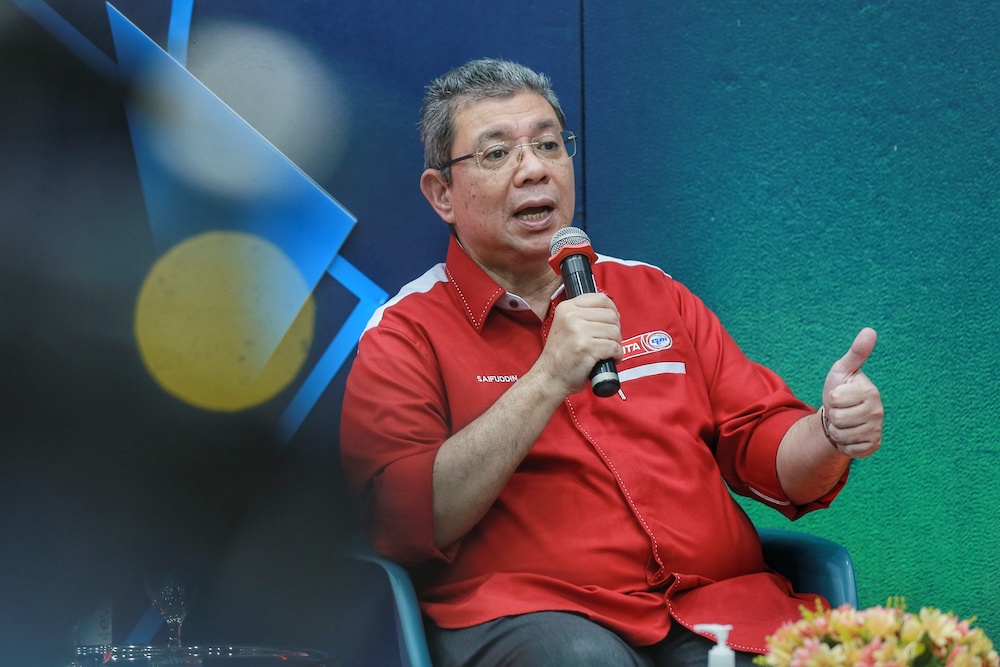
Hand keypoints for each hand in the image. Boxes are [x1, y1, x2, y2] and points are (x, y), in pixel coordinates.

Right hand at [537, 292, 621, 396]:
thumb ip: (583, 315)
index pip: (601, 299)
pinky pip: (614, 347)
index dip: (612, 310)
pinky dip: (617, 355)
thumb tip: (611, 312)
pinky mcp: (587, 348)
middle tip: (608, 341)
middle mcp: (572, 316)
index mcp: (567, 308)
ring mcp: (579, 332)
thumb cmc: (560, 355)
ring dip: (616, 343)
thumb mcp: (565, 325)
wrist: (549, 377)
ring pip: (614, 331)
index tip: (611, 322)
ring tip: (608, 351)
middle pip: (611, 316)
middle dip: (615, 330)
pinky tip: (610, 359)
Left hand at [822, 327, 883, 457]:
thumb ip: (856, 353)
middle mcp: (878, 412)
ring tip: (843, 422)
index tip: (839, 396)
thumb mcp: (843, 370)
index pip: (836, 398)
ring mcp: (877, 430)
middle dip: (832, 415)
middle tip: (840, 411)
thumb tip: (870, 331)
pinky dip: (843, 444)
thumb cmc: (840, 390)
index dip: (831, 398)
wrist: (840, 416)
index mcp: (870, 392)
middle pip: (837, 418)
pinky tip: (848, 435)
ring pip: (841, 435)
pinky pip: (849, 449)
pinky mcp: (873, 446)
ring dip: (836, 430)